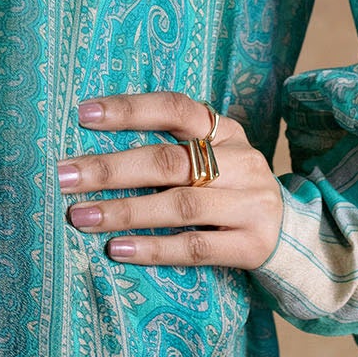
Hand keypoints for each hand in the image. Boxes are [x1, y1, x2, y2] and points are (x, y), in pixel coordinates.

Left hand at [57, 89, 283, 268]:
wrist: (294, 236)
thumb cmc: (230, 191)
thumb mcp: (212, 159)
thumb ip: (169, 150)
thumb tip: (91, 149)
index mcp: (224, 130)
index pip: (174, 107)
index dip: (129, 109)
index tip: (83, 114)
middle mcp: (240, 160)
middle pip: (167, 160)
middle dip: (109, 168)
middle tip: (63, 177)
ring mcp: (250, 203)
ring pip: (178, 204)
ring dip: (124, 210)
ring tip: (81, 216)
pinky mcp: (253, 245)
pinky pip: (196, 247)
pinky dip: (154, 248)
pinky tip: (118, 249)